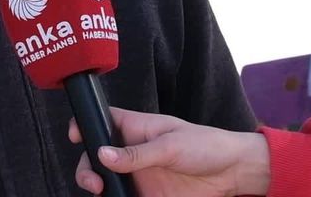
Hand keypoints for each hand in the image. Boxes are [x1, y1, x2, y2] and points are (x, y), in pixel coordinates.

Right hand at [69, 108, 270, 196]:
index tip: (76, 137)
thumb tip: (102, 155)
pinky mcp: (147, 196)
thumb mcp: (171, 145)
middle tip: (94, 183)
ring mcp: (138, 176)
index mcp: (135, 128)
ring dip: (97, 188)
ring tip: (101, 193)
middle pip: (95, 157)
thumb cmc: (206, 145)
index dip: (85, 126)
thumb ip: (137, 153)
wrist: (233, 173)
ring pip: (105, 182)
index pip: (102, 122)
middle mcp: (132, 152)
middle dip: (87, 168)